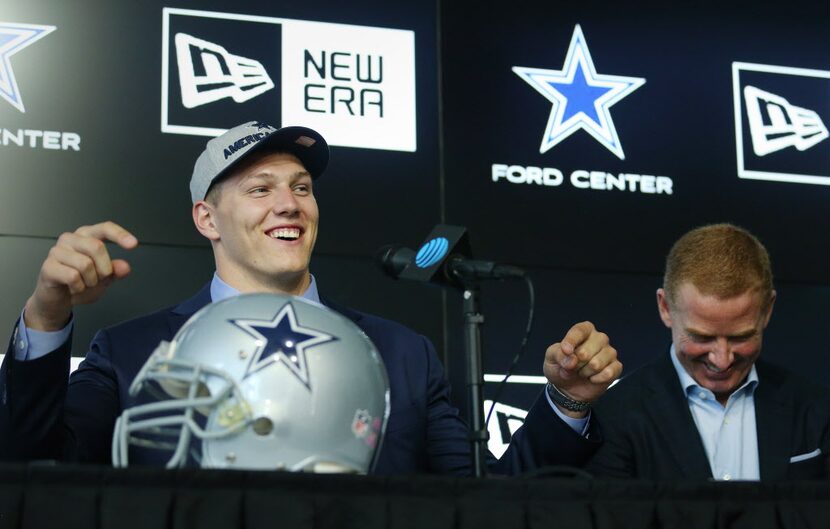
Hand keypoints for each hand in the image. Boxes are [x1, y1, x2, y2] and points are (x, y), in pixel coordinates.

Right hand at [23, 221, 137, 330]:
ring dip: (90, 281)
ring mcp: (57, 251)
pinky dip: (79, 287)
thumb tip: (124, 267)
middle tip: (99, 279)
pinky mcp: (48, 266)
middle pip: (97, 247)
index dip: (120, 235)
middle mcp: (70, 239)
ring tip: (83, 284)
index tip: (133, 244)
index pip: (105, 228)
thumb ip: (115, 271)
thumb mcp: (104, 278)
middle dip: (104, 269)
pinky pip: (73, 277)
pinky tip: (73, 288)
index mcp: (86, 236)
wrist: (58, 300)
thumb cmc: (79, 283)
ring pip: (85, 264)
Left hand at [543, 321, 621, 415]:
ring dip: (585, 372)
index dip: (571, 342)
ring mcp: (609, 352)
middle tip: (573, 366)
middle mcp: (599, 338)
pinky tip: (592, 378)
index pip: (579, 331)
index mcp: (584, 330)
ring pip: (596, 364)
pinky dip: (596, 379)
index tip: (565, 351)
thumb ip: (558, 354)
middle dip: (575, 364)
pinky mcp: (616, 367)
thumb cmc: (560, 367)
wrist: (568, 387)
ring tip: (582, 371)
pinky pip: (608, 373)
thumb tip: (572, 360)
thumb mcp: (551, 358)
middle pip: (585, 352)